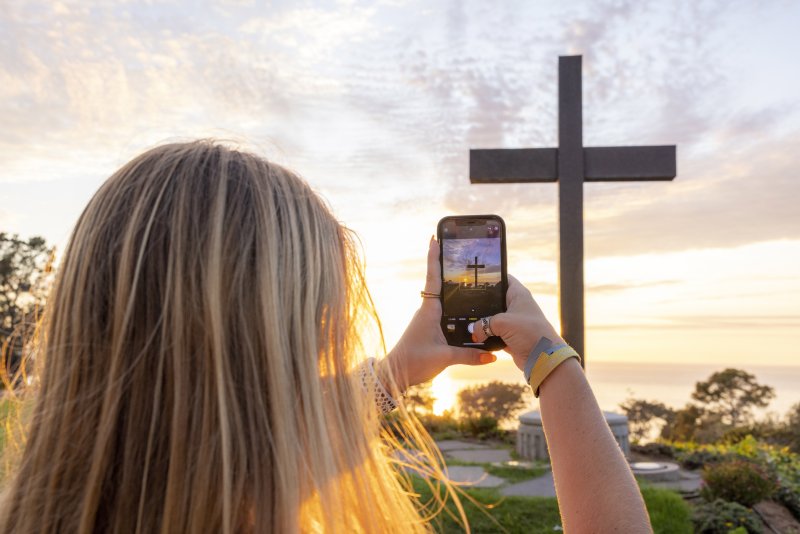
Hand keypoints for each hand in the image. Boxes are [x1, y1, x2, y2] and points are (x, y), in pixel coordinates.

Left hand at [381, 237, 496, 393]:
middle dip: (447, 266)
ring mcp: (428, 319)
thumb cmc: (414, 362)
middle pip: (439, 283)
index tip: (434, 238)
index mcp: (429, 310)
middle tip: (457, 249)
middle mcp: (428, 310)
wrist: (396, 374)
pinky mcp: (430, 328)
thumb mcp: (444, 358)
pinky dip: (454, 306)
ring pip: (444, 299)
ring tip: (467, 274)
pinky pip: (445, 312)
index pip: (433, 278)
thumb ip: (469, 355)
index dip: (434, 258)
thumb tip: (492, 356)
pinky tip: (466, 307)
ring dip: (452, 286)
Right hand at [469, 275, 563, 371]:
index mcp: (518, 294)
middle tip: (464, 302)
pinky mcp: (509, 336)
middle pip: (494, 300)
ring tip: (465, 320)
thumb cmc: (528, 332)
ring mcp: (512, 322)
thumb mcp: (502, 323)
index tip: (474, 279)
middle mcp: (515, 306)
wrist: (542, 357)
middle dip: (480, 303)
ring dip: (482, 322)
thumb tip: (473, 331)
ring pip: (491, 318)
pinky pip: (493, 333)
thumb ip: (484, 324)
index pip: (503, 279)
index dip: (490, 277)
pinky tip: (473, 335)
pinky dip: (485, 335)